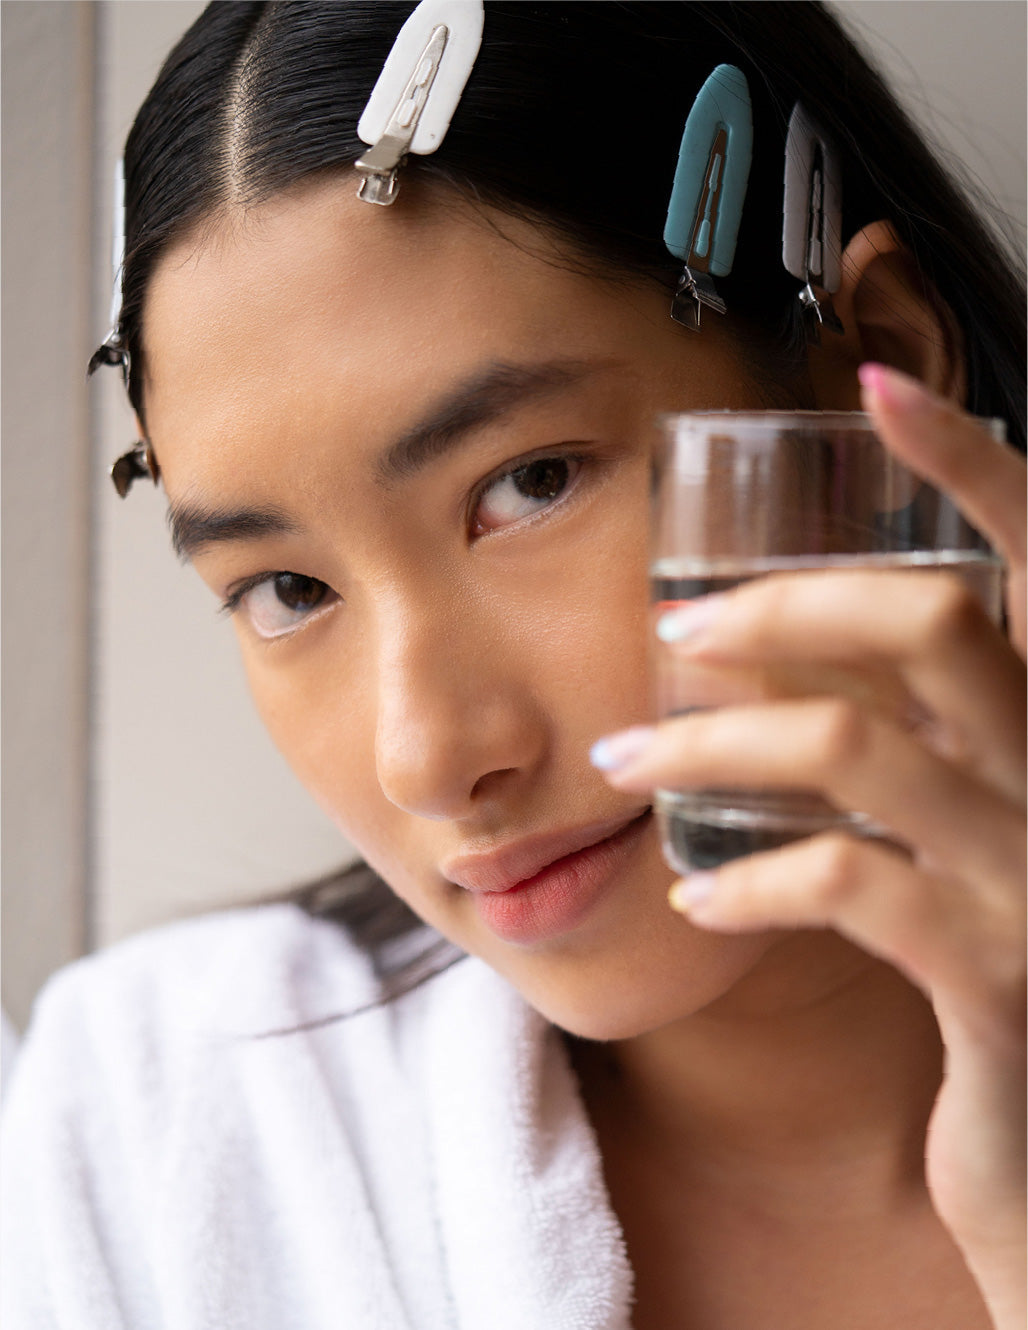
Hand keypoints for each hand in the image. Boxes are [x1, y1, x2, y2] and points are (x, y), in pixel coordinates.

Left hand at [593, 367, 1026, 1326]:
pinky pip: (844, 888)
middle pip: (939, 621)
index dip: (971, 460)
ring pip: (857, 750)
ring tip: (629, 766)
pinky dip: (745, 881)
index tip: (876, 383)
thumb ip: (918, 745)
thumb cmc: (991, 965)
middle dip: (787, 606)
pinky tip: (694, 895)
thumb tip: (791, 661)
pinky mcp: (998, 978)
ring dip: (714, 744)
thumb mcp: (968, 837)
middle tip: (677, 631)